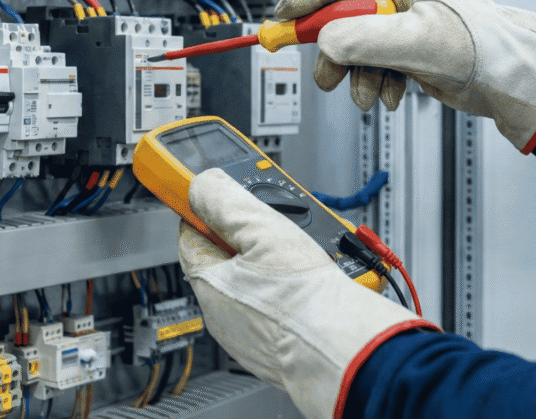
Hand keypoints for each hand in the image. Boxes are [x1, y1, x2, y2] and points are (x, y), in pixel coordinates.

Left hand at [178, 169, 436, 418]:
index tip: (218, 197)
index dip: (206, 211)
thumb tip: (202, 186)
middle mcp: (222, 315)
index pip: (191, 236)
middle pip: (226, 260)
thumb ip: (227, 201)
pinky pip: (278, 309)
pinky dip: (291, 293)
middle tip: (274, 224)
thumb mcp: (262, 228)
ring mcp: (250, 336)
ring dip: (273, 264)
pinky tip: (312, 284)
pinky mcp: (279, 349)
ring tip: (302, 254)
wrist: (344, 349)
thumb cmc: (304, 297)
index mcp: (208, 285)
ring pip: (254, 285)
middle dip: (248, 238)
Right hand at [276, 0, 535, 152]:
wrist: (513, 82)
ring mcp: (407, 29)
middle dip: (335, 53)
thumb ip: (362, 39)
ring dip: (359, 77)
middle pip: (344, 20)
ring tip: (370, 94)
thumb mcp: (415, 39)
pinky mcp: (412, 56)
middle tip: (327, 75)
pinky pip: (377, 68)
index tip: (283, 16)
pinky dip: (379, 85)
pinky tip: (393, 94)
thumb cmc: (484, 45)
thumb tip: (324, 45)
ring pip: (359, 51)